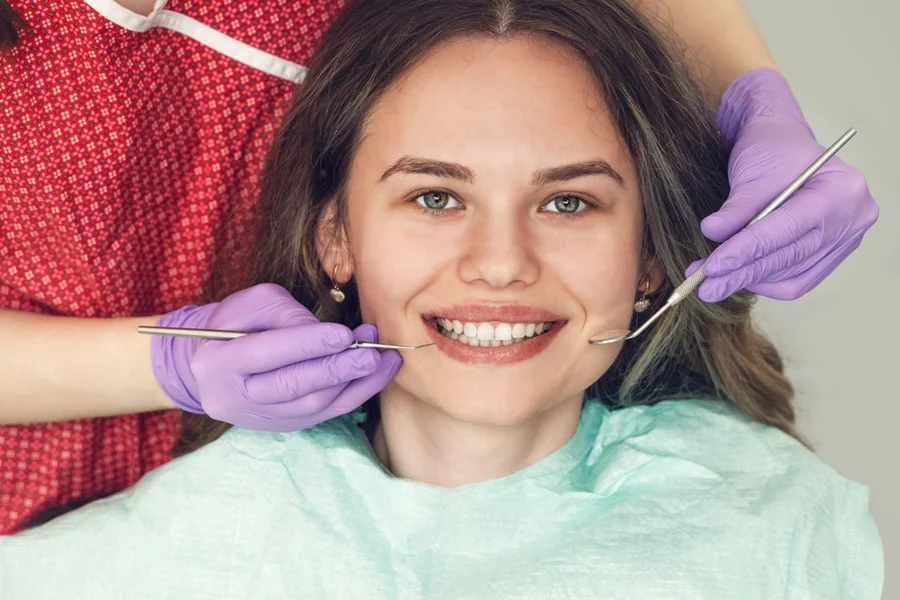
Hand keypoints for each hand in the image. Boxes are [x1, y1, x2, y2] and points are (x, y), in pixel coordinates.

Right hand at [151, 283, 400, 430]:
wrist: (210, 365)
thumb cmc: (234, 326)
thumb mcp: (249, 305)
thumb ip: (284, 314)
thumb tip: (327, 333)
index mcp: (219, 361)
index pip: (266, 354)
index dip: (307, 344)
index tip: (344, 334)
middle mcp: (237, 397)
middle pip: (292, 387)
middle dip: (337, 369)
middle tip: (371, 352)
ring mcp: (261, 418)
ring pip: (313, 406)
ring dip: (353, 382)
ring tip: (383, 359)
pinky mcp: (283, 426)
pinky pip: (324, 415)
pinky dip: (355, 394)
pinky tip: (378, 375)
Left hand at [690, 69, 878, 301]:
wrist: (784, 144)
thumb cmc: (772, 151)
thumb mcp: (751, 174)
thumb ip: (735, 209)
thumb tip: (712, 234)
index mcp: (840, 190)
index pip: (786, 230)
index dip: (745, 251)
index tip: (712, 267)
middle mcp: (853, 218)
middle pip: (790, 258)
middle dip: (742, 273)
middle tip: (704, 286)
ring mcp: (846, 240)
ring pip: (792, 277)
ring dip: (749, 281)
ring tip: (711, 283)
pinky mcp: (832, 256)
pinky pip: (798, 282)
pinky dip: (766, 282)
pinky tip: (738, 278)